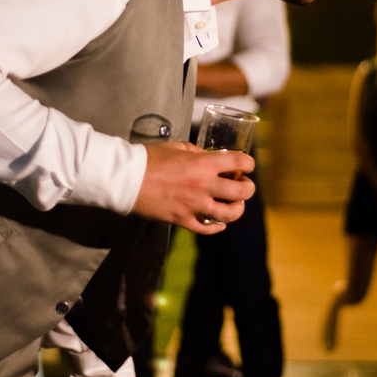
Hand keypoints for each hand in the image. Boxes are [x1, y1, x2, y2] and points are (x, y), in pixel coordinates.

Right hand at [132, 142, 254, 233]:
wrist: (127, 179)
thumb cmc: (148, 159)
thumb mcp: (176, 147)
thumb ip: (195, 152)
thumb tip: (205, 156)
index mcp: (203, 164)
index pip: (238, 162)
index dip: (248, 163)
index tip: (247, 165)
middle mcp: (203, 185)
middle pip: (241, 191)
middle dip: (248, 188)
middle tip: (244, 185)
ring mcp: (194, 205)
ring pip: (229, 214)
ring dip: (237, 209)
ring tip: (235, 205)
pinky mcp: (183, 219)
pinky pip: (207, 228)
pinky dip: (217, 227)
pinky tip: (219, 223)